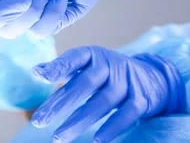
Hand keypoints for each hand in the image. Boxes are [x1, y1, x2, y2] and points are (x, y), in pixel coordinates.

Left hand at [31, 46, 185, 142]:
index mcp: (92, 55)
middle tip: (39, 121)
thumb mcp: (86, 64)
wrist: (153, 76)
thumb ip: (62, 68)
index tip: (40, 76)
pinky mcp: (141, 100)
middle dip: (60, 103)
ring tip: (58, 137)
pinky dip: (112, 127)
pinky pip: (127, 115)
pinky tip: (97, 140)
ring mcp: (126, 82)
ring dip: (79, 121)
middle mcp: (109, 66)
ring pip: (102, 103)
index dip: (57, 67)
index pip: (73, 59)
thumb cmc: (107, 72)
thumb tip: (36, 71)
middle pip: (84, 84)